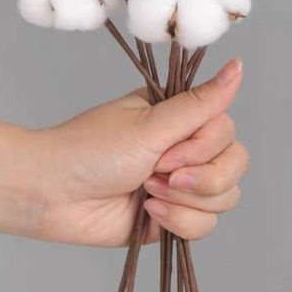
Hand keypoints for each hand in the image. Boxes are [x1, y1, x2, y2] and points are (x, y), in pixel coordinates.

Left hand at [27, 58, 247, 246]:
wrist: (53, 195)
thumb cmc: (90, 150)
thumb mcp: (150, 125)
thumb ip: (200, 105)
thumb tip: (238, 66)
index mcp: (179, 116)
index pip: (226, 130)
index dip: (204, 148)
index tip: (166, 152)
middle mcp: (184, 148)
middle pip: (234, 164)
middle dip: (201, 179)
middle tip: (157, 175)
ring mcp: (180, 184)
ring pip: (225, 198)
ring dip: (186, 201)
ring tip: (147, 194)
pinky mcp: (172, 217)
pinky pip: (205, 225)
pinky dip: (178, 222)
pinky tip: (147, 214)